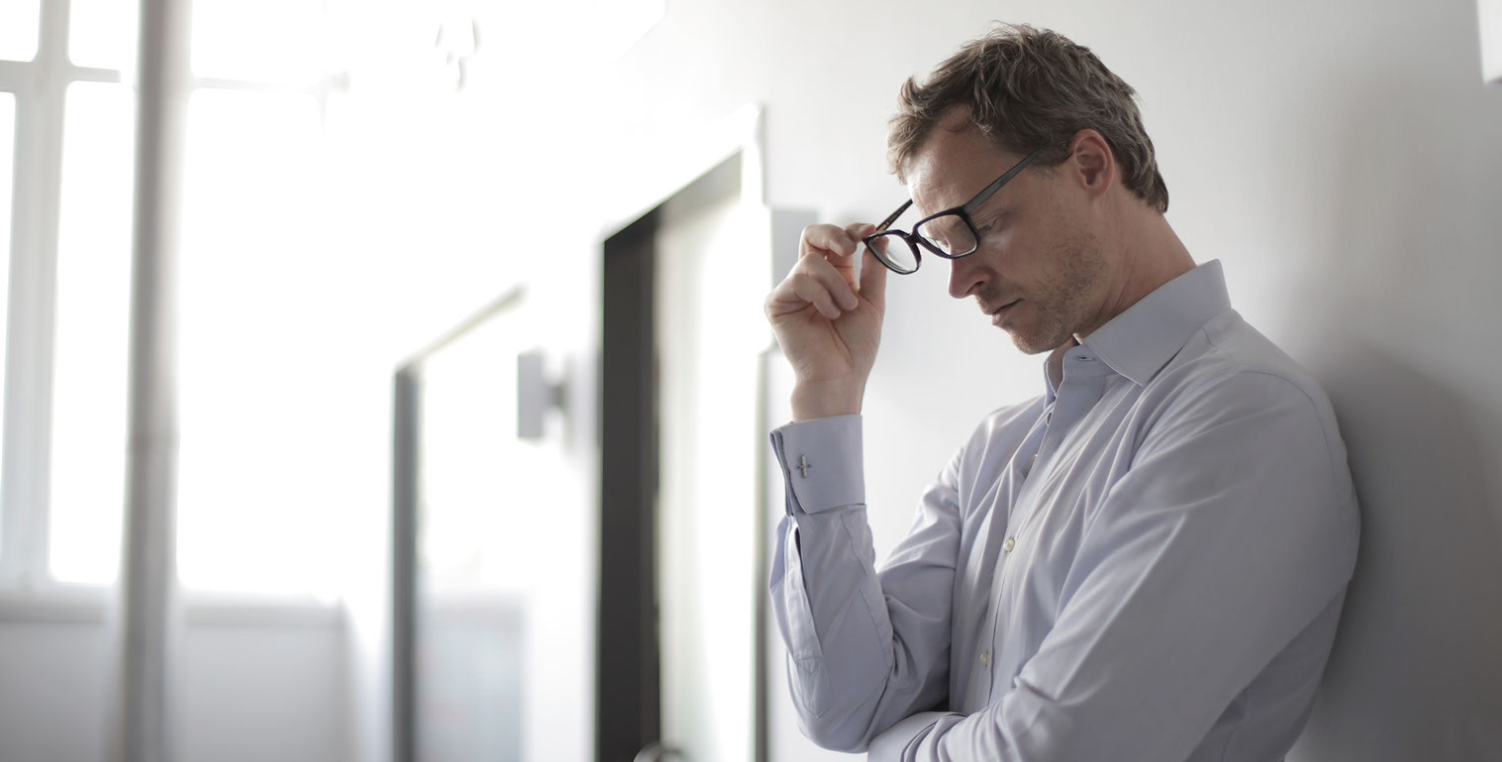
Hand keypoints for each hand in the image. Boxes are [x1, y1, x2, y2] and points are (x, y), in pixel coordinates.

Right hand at [764, 222, 888, 420]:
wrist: (840, 375)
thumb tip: (880, 237)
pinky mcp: (777, 302)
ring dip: (836, 284)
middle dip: (833, 235)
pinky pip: (798, 281)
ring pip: (811, 261)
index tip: (870, 231)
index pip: (837, 240)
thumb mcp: (872, 301)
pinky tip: (827, 315)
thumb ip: (874, 268)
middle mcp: (811, 279)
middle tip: (850, 248)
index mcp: (835, 276)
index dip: (852, 231)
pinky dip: (820, 296)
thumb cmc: (855, 346)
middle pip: (812, 235)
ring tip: (844, 309)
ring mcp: (792, 290)